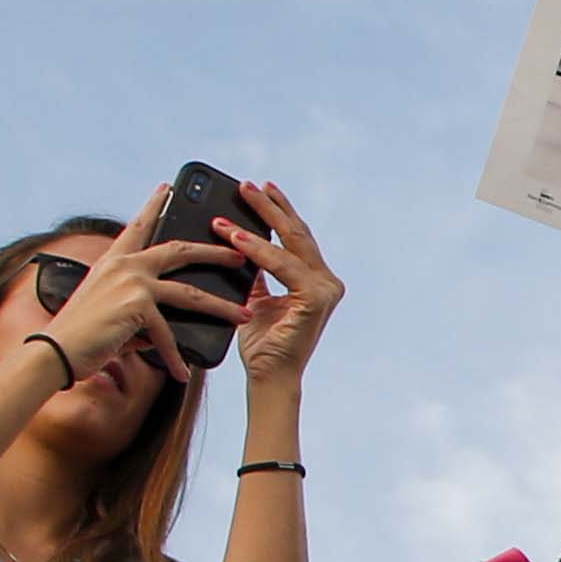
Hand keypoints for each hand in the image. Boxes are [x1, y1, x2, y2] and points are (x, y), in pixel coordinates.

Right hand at [44, 185, 248, 380]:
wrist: (54, 352)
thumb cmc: (79, 334)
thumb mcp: (110, 310)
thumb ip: (139, 307)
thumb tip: (166, 324)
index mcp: (113, 261)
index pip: (138, 225)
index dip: (154, 205)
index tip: (167, 187)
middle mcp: (124, 265)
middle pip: (179, 250)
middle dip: (214, 251)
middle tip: (240, 254)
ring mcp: (131, 282)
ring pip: (189, 292)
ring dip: (221, 306)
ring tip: (244, 314)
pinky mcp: (136, 305)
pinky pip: (168, 334)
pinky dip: (176, 358)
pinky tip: (183, 374)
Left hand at [220, 179, 343, 382]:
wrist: (268, 377)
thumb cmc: (261, 343)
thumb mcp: (254, 297)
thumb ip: (254, 271)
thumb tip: (236, 240)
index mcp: (315, 280)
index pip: (296, 236)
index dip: (277, 210)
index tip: (258, 188)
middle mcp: (326, 281)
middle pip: (296, 233)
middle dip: (269, 206)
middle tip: (245, 185)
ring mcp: (325, 289)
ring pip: (290, 243)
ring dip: (258, 221)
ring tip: (234, 203)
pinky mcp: (316, 298)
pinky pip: (281, 265)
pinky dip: (257, 249)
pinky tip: (235, 237)